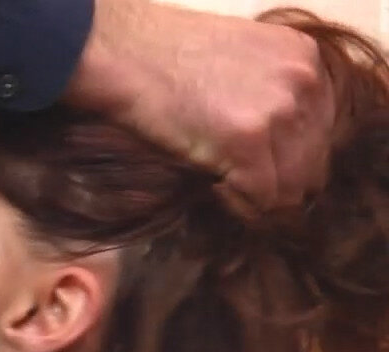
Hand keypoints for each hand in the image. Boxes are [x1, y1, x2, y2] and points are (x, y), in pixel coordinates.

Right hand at [64, 0, 335, 215]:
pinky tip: (213, 190)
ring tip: (223, 189)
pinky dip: (239, 205)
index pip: (320, 130)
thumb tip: (276, 143)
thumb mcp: (238, 58)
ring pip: (291, 186)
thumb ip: (269, 90)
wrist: (123, 54)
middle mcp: (303, 81)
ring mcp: (279, 112)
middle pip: (312, 162)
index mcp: (304, 58)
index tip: (258, 169)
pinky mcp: (248, 144)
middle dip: (277, 181)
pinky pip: (261, 198)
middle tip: (238, 187)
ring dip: (258, 197)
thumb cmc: (161, 57)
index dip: (288, 157)